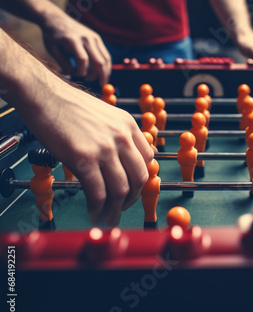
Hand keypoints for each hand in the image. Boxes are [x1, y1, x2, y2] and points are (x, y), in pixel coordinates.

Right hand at [16, 80, 152, 225]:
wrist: (45, 95)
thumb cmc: (69, 105)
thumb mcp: (106, 114)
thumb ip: (118, 134)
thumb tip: (124, 156)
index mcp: (128, 125)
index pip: (148, 157)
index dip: (141, 177)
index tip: (133, 187)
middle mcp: (122, 137)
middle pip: (139, 177)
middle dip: (132, 197)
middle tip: (122, 207)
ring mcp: (105, 148)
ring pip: (121, 189)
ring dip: (115, 208)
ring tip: (107, 216)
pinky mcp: (84, 159)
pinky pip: (98, 192)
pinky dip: (98, 208)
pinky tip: (93, 212)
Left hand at [41, 13, 111, 85]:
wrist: (56, 18)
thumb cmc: (52, 36)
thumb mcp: (53, 50)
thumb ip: (64, 64)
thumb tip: (75, 75)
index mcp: (72, 40)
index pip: (83, 59)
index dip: (82, 72)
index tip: (79, 76)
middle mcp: (86, 38)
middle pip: (99, 61)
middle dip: (101, 76)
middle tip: (101, 86)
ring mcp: (94, 37)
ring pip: (106, 58)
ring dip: (105, 71)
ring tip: (100, 80)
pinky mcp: (97, 38)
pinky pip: (105, 54)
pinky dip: (105, 65)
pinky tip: (100, 72)